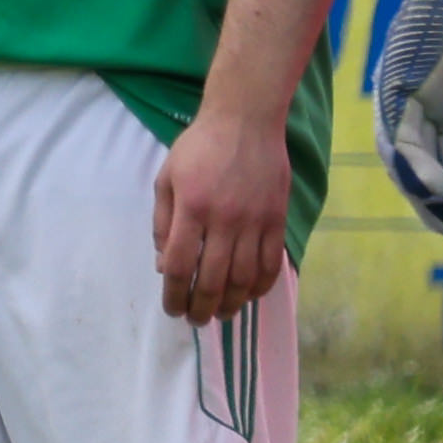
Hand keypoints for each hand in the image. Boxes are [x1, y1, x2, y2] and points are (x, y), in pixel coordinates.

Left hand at [156, 106, 293, 323]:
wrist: (245, 121)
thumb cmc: (198, 148)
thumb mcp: (166, 179)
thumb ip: (164, 223)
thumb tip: (165, 265)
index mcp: (192, 209)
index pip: (181, 265)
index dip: (175, 294)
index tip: (172, 310)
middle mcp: (225, 219)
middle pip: (214, 278)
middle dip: (202, 307)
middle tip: (196, 321)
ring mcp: (256, 220)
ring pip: (246, 276)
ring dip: (233, 302)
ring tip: (221, 314)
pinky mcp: (278, 218)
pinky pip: (272, 262)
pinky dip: (262, 285)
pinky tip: (250, 295)